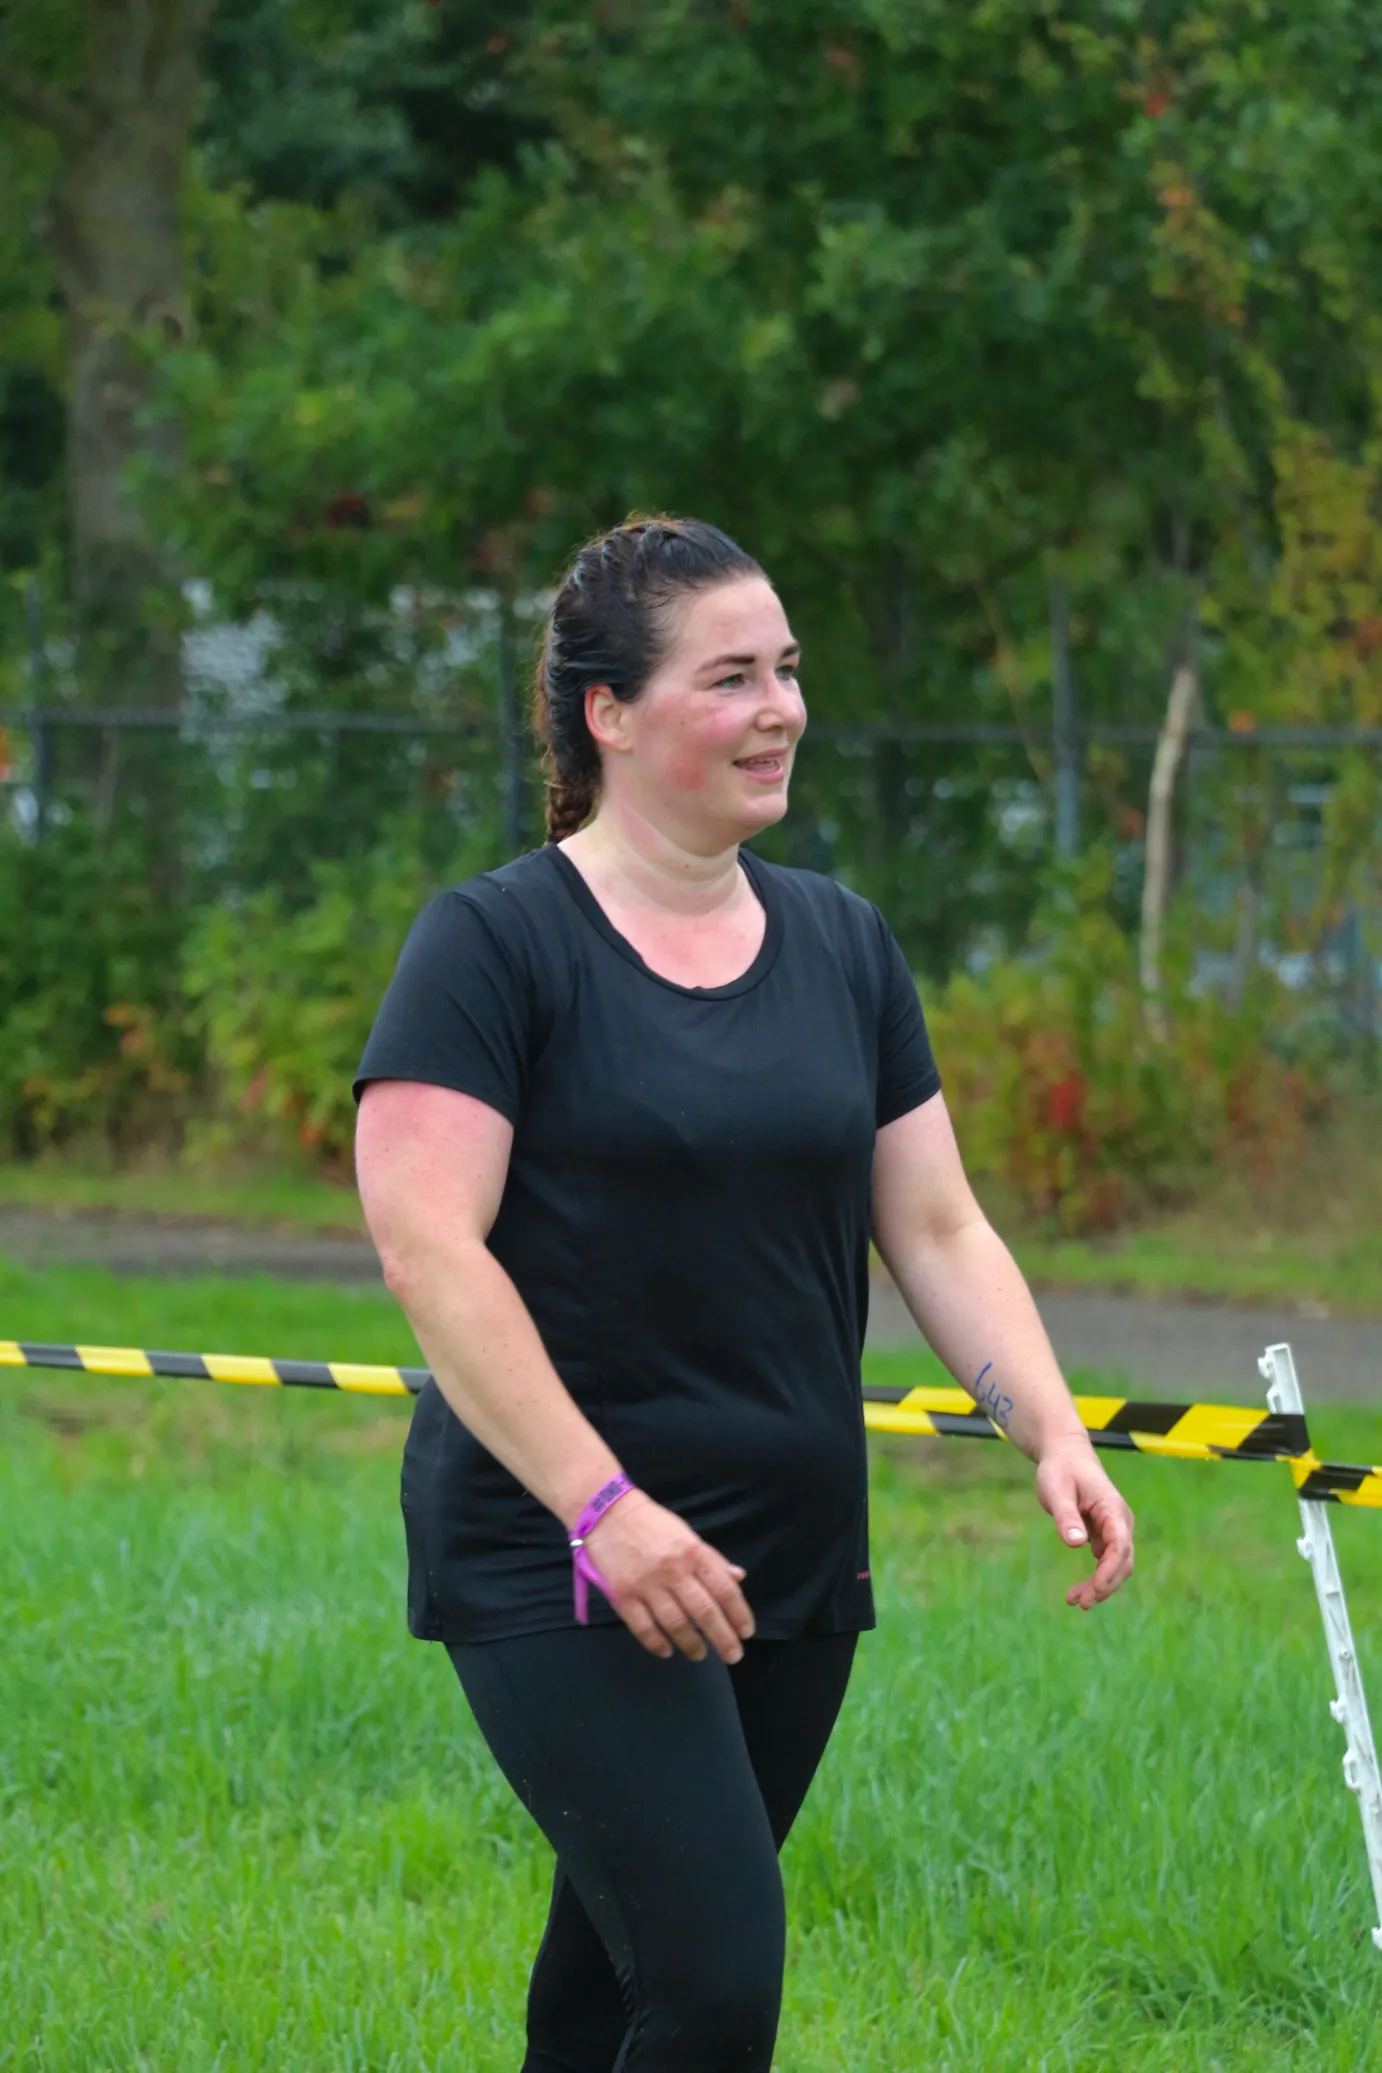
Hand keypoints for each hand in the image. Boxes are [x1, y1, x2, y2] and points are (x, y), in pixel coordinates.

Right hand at [585, 1490, 755, 1663]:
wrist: (607, 1513)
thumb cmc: (653, 1524)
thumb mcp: (687, 1534)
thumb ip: (712, 1559)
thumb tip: (737, 1578)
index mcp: (693, 1552)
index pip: (723, 1588)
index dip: (739, 1613)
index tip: (746, 1632)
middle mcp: (673, 1570)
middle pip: (704, 1611)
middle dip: (722, 1638)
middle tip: (733, 1656)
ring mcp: (647, 1585)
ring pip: (676, 1624)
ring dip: (691, 1645)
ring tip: (699, 1655)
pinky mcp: (623, 1596)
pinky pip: (643, 1628)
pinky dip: (657, 1643)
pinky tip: (667, 1651)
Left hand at [1034, 1434, 1134, 1609]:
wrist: (1066, 1455)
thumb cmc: (1060, 1469)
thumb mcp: (1056, 1488)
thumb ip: (1066, 1515)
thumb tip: (1076, 1543)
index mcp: (1112, 1508)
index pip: (1120, 1544)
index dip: (1110, 1569)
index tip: (1095, 1588)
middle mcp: (1120, 1521)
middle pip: (1123, 1561)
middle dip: (1105, 1585)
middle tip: (1080, 1603)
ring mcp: (1115, 1529)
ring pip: (1116, 1566)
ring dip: (1101, 1586)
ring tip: (1074, 1601)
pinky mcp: (1106, 1535)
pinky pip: (1107, 1562)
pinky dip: (1096, 1578)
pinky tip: (1077, 1591)